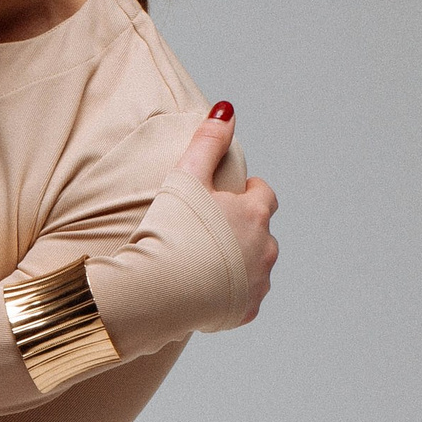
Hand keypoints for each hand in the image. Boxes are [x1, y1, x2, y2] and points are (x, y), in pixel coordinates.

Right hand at [175, 103, 277, 323]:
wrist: (156, 291)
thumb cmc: (168, 231)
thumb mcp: (185, 177)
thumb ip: (207, 141)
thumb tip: (226, 109)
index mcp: (255, 213)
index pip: (264, 195)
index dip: (246, 194)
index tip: (226, 198)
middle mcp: (266, 248)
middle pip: (261, 233)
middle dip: (241, 231)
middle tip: (206, 233)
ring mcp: (258, 282)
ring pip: (255, 267)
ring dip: (237, 263)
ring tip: (203, 263)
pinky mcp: (245, 312)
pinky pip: (243, 300)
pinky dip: (229, 296)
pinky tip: (204, 292)